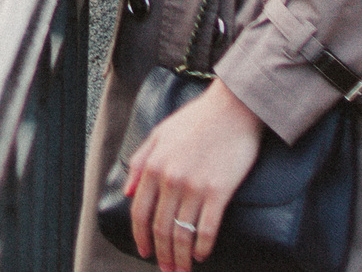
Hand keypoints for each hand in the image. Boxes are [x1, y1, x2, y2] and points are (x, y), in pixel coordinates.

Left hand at [126, 79, 263, 270]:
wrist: (233, 106)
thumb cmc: (197, 118)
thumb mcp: (160, 133)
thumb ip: (140, 161)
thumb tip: (127, 191)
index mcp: (153, 166)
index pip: (140, 212)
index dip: (141, 237)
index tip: (144, 252)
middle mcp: (170, 179)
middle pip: (160, 228)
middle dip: (162, 254)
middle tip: (166, 269)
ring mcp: (194, 187)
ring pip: (182, 233)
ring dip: (181, 257)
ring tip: (182, 270)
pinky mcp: (219, 191)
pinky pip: (207, 228)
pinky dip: (202, 246)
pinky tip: (202, 255)